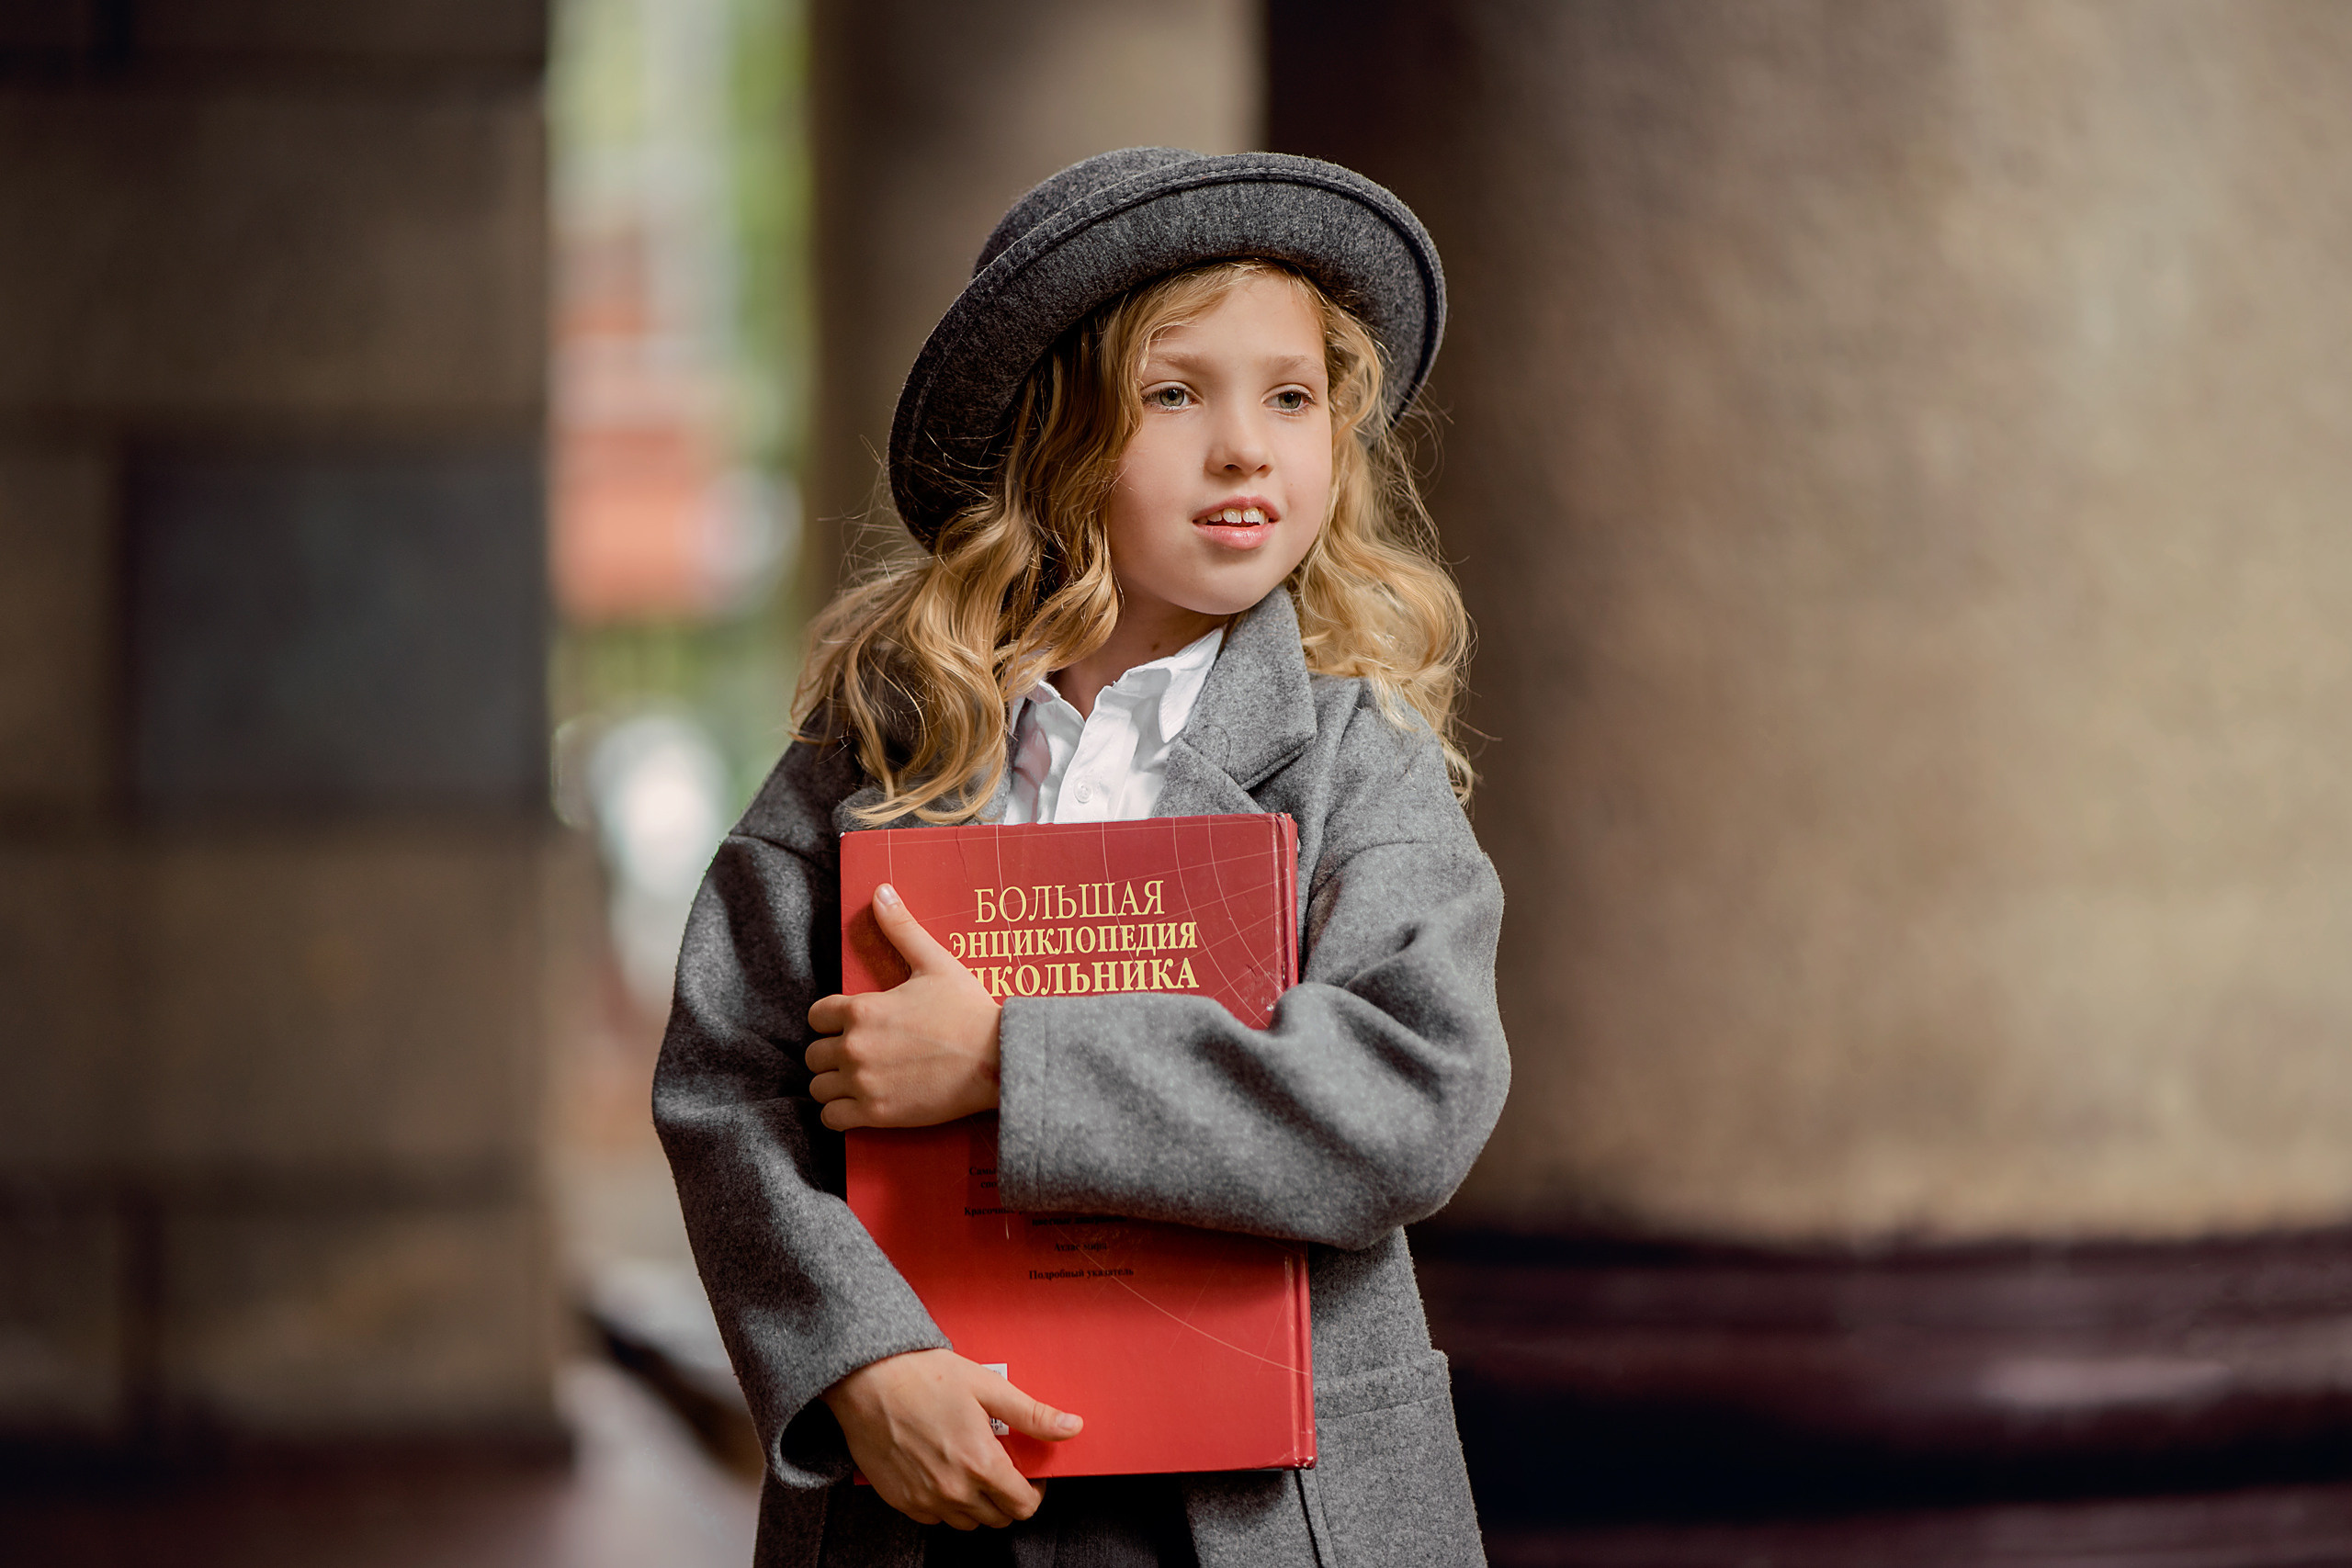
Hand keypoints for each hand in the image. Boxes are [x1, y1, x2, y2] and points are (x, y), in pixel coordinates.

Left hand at [806, 882, 1003, 1129]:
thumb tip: (881, 891)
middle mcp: (854, 1046)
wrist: (997, 1059)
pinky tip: (857, 1106)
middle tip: (857, 1054)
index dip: (831, 1020)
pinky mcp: (876, 1114)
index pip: (816, 1016)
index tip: (849, 1025)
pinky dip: (839, 1114)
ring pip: (817, 1088)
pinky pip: (831, 1119)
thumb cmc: (968, 1011)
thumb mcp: (935, 963)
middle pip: (813, 1055)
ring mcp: (863, 1082)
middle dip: (831, 1053)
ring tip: (855, 1081)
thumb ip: (902, 928)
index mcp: (862, 1009)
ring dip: (832, 1084)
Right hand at [821, 1349, 1081, 1527]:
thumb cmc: (926, 1377)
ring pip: (967, 1522)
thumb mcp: (988, 1387)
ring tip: (971, 1468)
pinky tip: (943, 1471)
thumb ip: (1032, 1415)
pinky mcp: (901, 1500)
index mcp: (981, 1464)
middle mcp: (954, 1491)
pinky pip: (935, 1518)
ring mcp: (925, 1499)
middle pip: (998, 1519)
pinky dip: (945, 1503)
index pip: (1024, 1506)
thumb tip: (1072, 1427)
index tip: (1029, 1473)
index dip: (1034, 1491)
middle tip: (1001, 1467)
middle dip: (1008, 1497)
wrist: (868, 1379)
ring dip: (977, 1503)